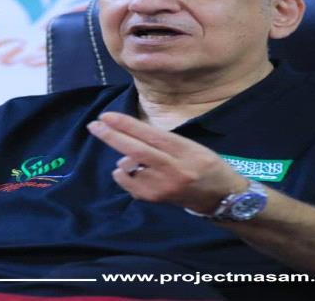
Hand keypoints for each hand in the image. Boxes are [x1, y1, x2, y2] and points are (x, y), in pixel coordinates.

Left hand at [87, 112, 247, 212]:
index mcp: (186, 151)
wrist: (220, 197)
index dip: (127, 125)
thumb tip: (129, 137)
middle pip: (136, 152)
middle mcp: (174, 170)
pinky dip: (124, 173)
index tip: (106, 116)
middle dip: (111, 136)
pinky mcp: (154, 199)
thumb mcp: (191, 145)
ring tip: (134, 158)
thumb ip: (162, 141)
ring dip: (123, 159)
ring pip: (129, 168)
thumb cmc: (205, 164)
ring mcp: (163, 187)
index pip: (151, 136)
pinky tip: (133, 172)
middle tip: (94, 125)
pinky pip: (128, 183)